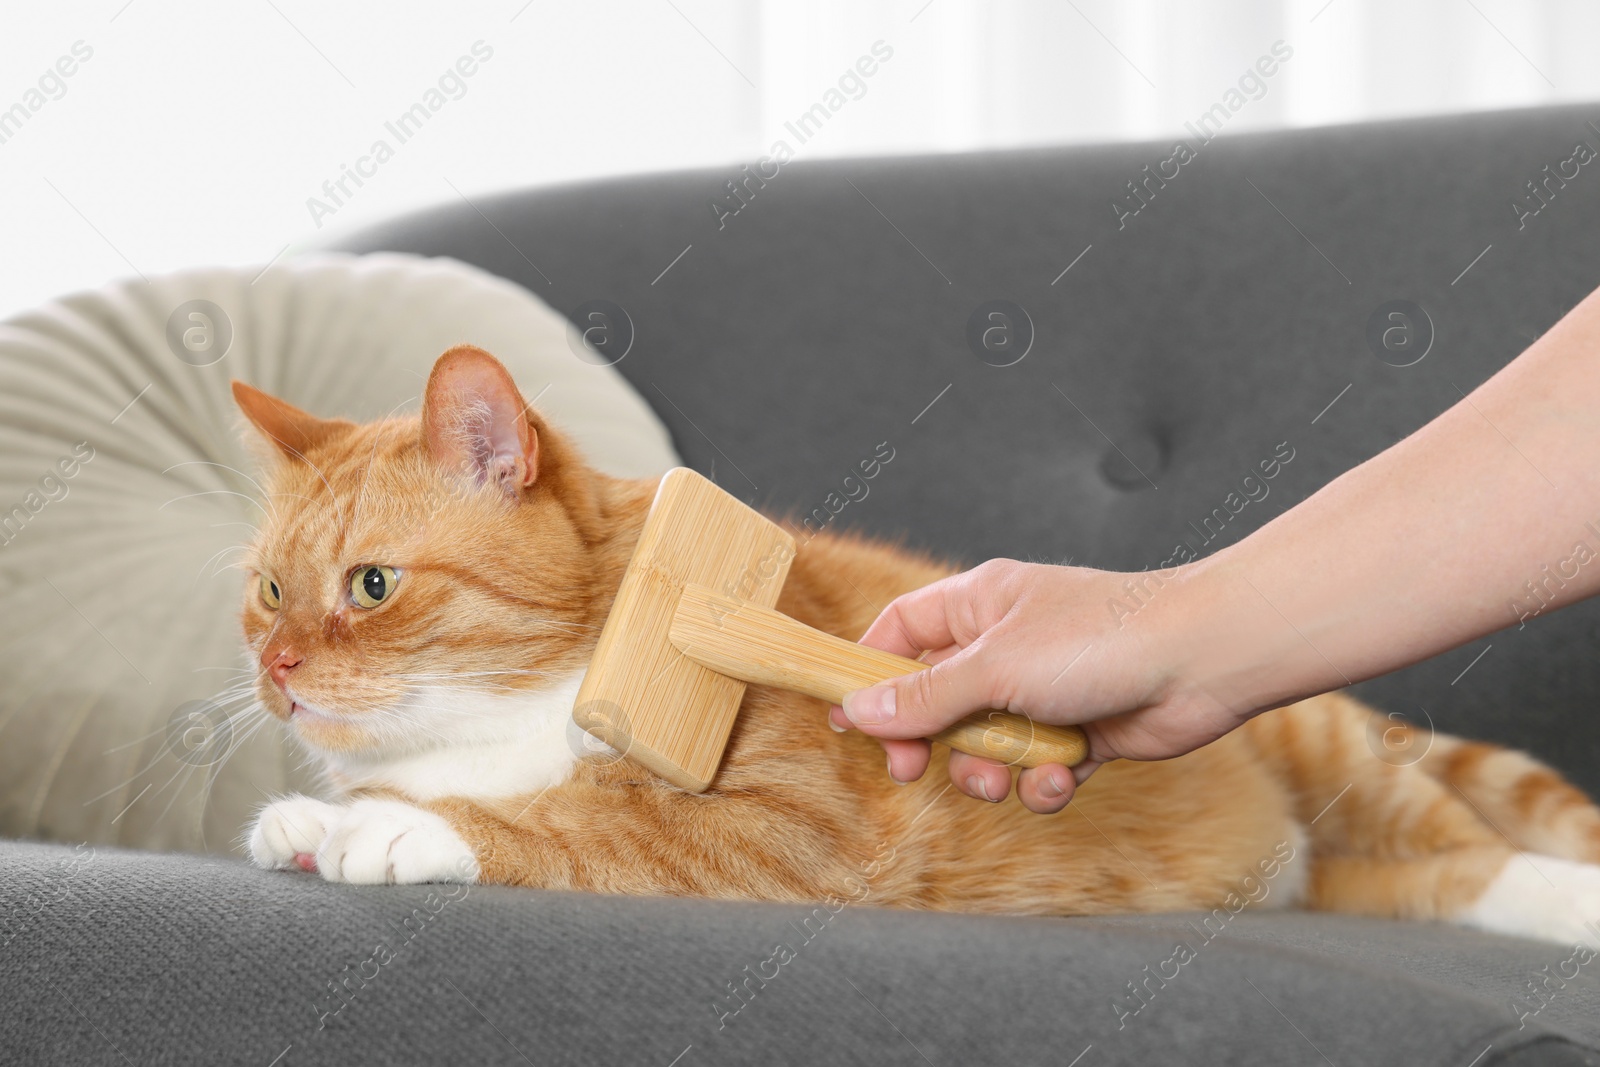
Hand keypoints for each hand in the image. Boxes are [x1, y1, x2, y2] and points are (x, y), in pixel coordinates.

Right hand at [829, 558, 1250, 813]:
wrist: (1204, 660)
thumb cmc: (1100, 638)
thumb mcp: (994, 667)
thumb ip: (924, 696)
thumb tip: (858, 710)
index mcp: (979, 604)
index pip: (901, 631)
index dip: (869, 673)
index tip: (851, 722)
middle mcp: (1006, 645)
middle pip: (935, 701)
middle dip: (927, 741)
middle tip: (912, 768)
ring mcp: (1043, 691)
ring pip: (984, 745)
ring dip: (988, 770)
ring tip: (1005, 775)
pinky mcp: (1081, 733)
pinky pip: (1036, 769)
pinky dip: (1043, 782)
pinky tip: (1062, 778)